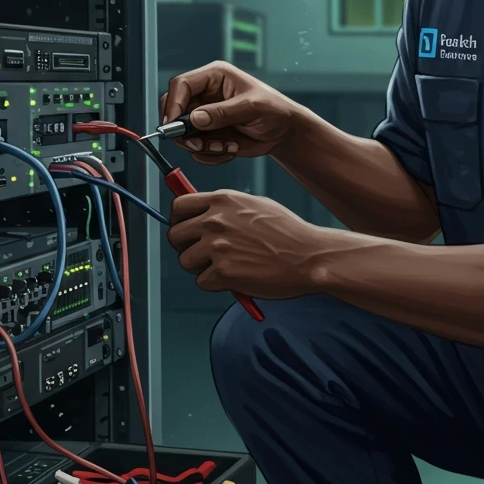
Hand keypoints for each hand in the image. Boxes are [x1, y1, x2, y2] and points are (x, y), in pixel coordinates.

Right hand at [160, 61, 299, 165]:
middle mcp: (205, 95)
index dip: (174, 104)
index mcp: (214, 76)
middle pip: (174, 110)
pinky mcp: (208, 134)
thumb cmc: (274, 110)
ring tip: (226, 146)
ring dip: (201, 146)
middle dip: (183, 131)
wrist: (284, 132)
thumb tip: (195, 119)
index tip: (174, 125)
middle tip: (198, 144)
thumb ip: (222, 113)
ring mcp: (205, 116)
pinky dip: (209, 154)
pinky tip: (230, 148)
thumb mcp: (251, 108)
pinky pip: (195, 148)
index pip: (181, 85)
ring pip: (183, 134)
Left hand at [167, 190, 329, 298]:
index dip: (179, 220)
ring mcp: (218, 246)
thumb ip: (226, 208)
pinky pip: (202, 281)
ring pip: (185, 261)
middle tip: (202, 255)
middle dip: (185, 247)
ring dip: (200, 268)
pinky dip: (216, 284)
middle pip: (174, 235)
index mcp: (223, 199)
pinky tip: (236, 278)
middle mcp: (216, 219)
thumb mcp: (255, 206)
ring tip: (225, 266)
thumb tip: (200, 214)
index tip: (186, 230)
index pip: (179, 205)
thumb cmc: (287, 233)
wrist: (309, 256)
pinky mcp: (223, 272)